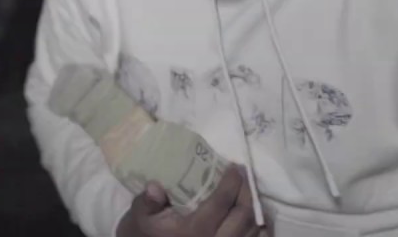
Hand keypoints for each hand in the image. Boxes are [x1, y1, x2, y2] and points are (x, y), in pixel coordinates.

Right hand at [117, 167, 260, 236]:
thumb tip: (155, 186)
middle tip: (243, 175)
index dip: (232, 183)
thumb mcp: (139, 216)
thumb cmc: (144, 234)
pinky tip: (252, 218)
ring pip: (252, 231)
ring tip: (248, 192)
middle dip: (248, 192)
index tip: (235, 167)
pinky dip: (257, 230)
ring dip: (254, 209)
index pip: (221, 203)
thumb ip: (147, 201)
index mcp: (193, 230)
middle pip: (244, 216)